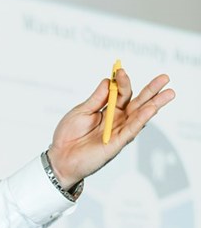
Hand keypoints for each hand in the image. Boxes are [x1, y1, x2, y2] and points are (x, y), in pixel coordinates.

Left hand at [47, 68, 174, 189]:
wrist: (60, 157)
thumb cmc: (68, 135)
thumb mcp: (81, 111)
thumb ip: (97, 98)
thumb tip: (109, 80)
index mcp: (109, 110)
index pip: (121, 93)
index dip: (122, 81)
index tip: (119, 70)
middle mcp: (117, 120)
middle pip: (137, 102)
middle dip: (151, 90)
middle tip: (165, 78)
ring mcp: (118, 131)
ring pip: (139, 115)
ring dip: (154, 103)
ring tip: (169, 93)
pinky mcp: (116, 143)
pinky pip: (131, 129)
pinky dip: (141, 119)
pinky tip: (151, 109)